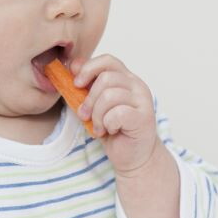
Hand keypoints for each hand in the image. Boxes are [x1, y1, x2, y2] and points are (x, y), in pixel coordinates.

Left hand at [70, 54, 161, 177]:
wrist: (133, 157)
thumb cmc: (114, 130)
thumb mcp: (94, 105)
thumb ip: (86, 86)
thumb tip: (72, 65)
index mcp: (126, 79)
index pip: (108, 60)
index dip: (89, 68)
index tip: (76, 84)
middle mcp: (137, 85)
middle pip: (105, 78)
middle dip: (89, 99)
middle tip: (84, 115)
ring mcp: (143, 101)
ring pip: (110, 96)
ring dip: (97, 115)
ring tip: (99, 126)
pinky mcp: (144, 117)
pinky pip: (117, 113)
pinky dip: (107, 124)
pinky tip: (110, 130)